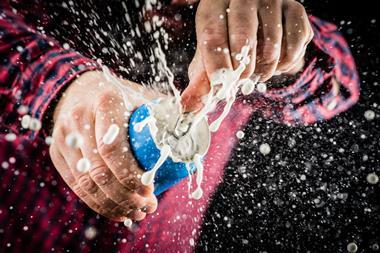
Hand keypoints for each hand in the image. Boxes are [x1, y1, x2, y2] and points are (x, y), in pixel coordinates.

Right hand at [49, 71, 157, 221]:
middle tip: (148, 207)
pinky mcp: (58, 153)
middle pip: (100, 171)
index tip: (150, 188)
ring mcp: (64, 137)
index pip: (112, 147)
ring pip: (86, 183)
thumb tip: (192, 129)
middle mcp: (79, 119)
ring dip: (113, 205)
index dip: (130, 175)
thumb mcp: (142, 97)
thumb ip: (166, 112)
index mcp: (105, 101)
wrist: (81, 92)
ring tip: (137, 213)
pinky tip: (118, 211)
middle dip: (126, 196)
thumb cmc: (122, 98)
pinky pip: (76, 185)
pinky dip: (98, 204)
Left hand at [182, 0, 313, 110]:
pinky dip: (287, 62)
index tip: (219, 88)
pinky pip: (295, 44)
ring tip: (258, 70)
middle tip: (242, 79)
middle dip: (243, 68)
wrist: (257, 20)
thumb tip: (188, 108)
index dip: (216, 65)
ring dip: (265, 69)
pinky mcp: (295, 9)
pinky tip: (277, 60)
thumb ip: (200, 82)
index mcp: (215, 6)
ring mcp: (272, 0)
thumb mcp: (210, 56)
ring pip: (272, 44)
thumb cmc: (227, 39)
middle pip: (244, 35)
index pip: (213, 36)